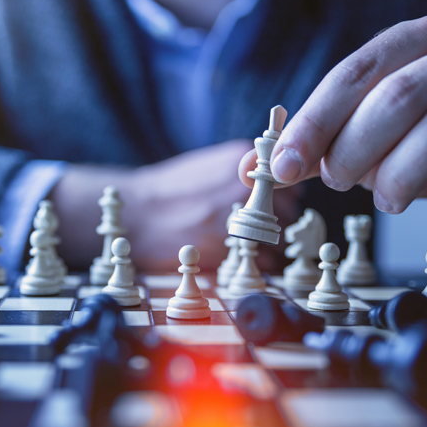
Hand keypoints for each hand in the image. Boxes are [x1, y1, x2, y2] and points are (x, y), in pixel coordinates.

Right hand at [53, 140, 299, 272]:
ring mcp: (238, 217)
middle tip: (254, 230)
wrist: (136, 214)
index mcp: (241, 161)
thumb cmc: (169, 191)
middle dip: (276, 224)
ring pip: (279, 239)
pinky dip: (258, 265)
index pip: (291, 182)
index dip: (282, 199)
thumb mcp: (208, 165)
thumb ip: (243, 172)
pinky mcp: (228, 248)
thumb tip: (274, 185)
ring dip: (268, 247)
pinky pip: (264, 261)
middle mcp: (245, 187)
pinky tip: (237, 258)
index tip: (271, 207)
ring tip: (243, 245)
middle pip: (288, 212)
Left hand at [239, 15, 426, 224]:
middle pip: (399, 96)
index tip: (284, 167)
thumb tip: (251, 168)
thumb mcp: (362, 137)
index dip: (314, 122)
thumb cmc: (419, 142)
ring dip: (403, 173)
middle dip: (355, 149)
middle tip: (340, 182)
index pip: (353, 74)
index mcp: (413, 43)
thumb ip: (312, 148)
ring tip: (385, 199)